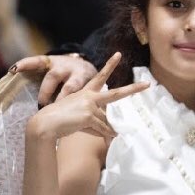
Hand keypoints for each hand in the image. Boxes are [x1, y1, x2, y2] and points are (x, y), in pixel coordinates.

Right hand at [26, 52, 147, 141]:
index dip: (110, 65)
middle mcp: (90, 96)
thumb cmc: (59, 120)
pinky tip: (106, 140)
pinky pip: (102, 130)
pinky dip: (104, 136)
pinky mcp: (89, 116)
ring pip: (106, 122)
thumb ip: (94, 120)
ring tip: (101, 136)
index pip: (100, 76)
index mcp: (86, 92)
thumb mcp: (78, 116)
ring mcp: (90, 106)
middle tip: (148, 85)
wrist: (46, 123)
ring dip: (105, 131)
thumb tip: (111, 132)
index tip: (118, 55)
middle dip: (133, 89)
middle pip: (116, 94)